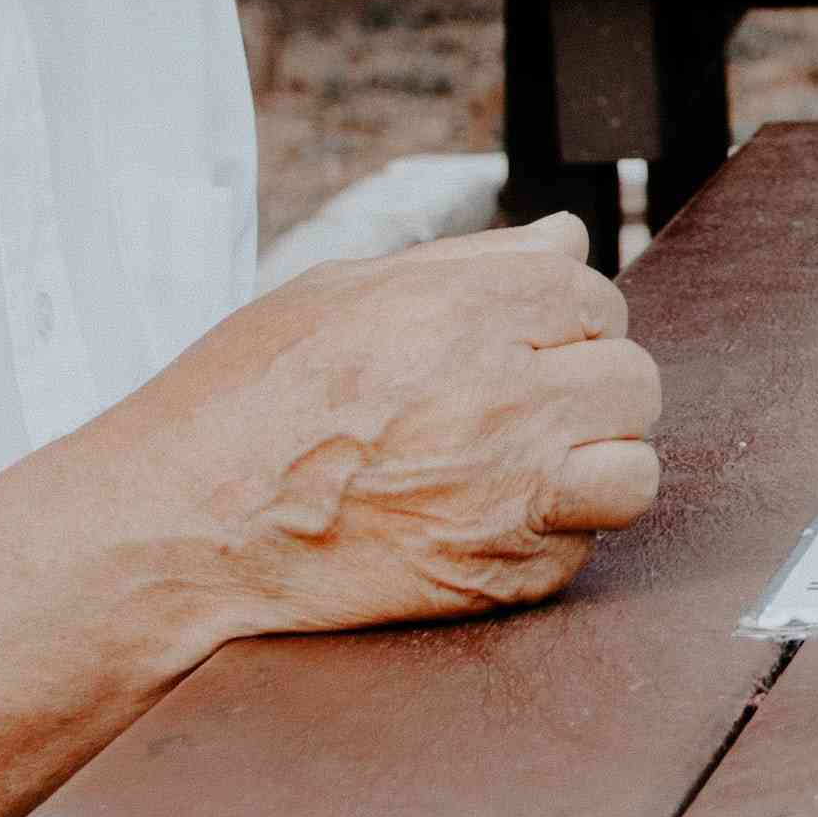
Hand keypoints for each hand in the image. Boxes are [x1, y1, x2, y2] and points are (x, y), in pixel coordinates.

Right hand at [91, 218, 662, 634]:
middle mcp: (504, 396)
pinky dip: (554, 538)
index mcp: (467, 310)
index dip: (557, 318)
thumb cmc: (241, 404)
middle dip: (586, 386)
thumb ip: (470, 264)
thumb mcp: (340, 294)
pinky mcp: (501, 574)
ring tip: (532, 468)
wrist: (181, 533)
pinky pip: (587, 548)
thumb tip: (566, 241)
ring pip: (636, 466)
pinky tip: (490, 523)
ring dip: (597, 464)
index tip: (514, 343)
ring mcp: (509, 492)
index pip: (591, 293)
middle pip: (630, 377)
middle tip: (521, 407)